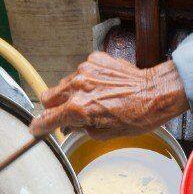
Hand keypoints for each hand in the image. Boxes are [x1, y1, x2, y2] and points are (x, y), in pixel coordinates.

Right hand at [29, 53, 187, 139]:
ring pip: (65, 83)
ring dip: (73, 92)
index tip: (36, 128)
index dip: (40, 126)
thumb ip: (83, 129)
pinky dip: (88, 80)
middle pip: (48, 96)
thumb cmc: (139, 115)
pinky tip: (104, 87)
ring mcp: (85, 70)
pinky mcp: (95, 60)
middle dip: (55, 106)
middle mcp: (78, 86)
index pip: (48, 118)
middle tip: (70, 113)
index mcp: (80, 108)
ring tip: (95, 99)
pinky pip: (82, 72)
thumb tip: (72, 127)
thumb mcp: (108, 133)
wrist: (156, 92)